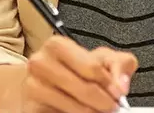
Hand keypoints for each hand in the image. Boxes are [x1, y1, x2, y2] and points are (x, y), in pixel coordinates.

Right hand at [21, 36, 136, 112]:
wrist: (49, 82)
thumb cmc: (77, 68)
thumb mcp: (101, 59)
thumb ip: (118, 64)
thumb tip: (122, 85)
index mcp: (56, 46)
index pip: (91, 67)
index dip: (110, 83)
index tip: (120, 94)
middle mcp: (39, 64)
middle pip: (83, 89)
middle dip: (104, 102)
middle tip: (113, 107)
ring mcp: (32, 88)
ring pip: (73, 107)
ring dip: (92, 112)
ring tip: (98, 111)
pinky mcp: (31, 109)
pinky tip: (81, 112)